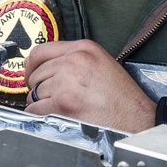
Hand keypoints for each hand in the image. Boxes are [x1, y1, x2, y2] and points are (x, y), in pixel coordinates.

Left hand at [23, 39, 155, 132]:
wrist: (136, 118)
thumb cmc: (122, 97)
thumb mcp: (101, 63)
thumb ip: (75, 59)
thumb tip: (47, 66)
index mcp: (83, 48)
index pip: (41, 50)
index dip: (31, 65)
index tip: (30, 73)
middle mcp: (73, 61)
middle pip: (36, 73)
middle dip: (37, 86)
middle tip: (45, 95)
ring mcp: (66, 82)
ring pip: (34, 92)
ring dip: (39, 102)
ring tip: (56, 107)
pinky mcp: (62, 103)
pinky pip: (35, 109)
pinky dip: (38, 114)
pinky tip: (52, 115)